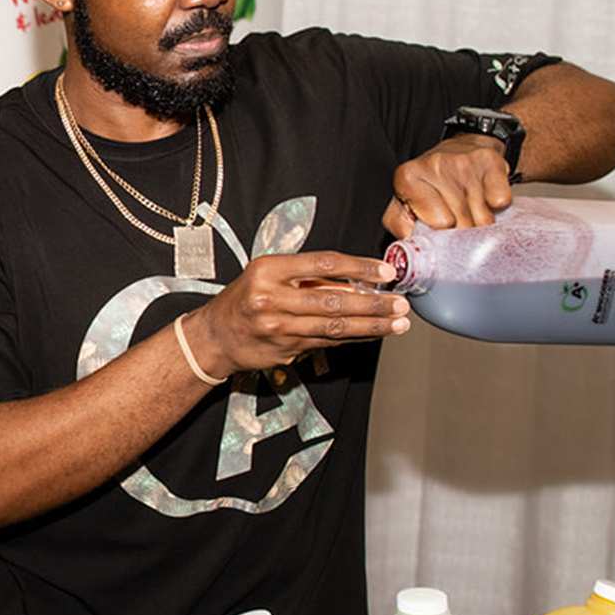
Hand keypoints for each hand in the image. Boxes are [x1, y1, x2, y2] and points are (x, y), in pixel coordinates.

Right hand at [186, 251, 408, 376]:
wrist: (214, 337)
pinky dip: (354, 338)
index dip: (358, 267)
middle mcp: (272, 298)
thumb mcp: (267, 274)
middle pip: (333, 300)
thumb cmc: (244, 298)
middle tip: (401, 303)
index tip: (384, 271)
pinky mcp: (285, 351)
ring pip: (334, 327)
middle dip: (373, 304)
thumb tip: (356, 279)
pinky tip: (374, 334)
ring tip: (398, 322)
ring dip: (371, 326)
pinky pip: (327, 343)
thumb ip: (305, 275)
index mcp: (268, 270)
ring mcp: (279, 328)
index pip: (323, 264)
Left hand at [384, 136, 513, 236]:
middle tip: (458, 220)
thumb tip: (410, 246)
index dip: (442, 231)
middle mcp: (435, 165)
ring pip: (483, 217)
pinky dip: (497, 206)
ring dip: (480, 221)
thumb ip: (401, 227)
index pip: (438, 225)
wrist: (459, 150)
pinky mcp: (490, 161)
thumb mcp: (404, 204)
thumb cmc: (431, 184)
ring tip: (470, 209)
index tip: (440, 225)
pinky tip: (485, 198)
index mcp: (408, 178)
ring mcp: (464, 162)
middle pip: (461, 223)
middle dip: (462, 231)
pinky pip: (500, 201)